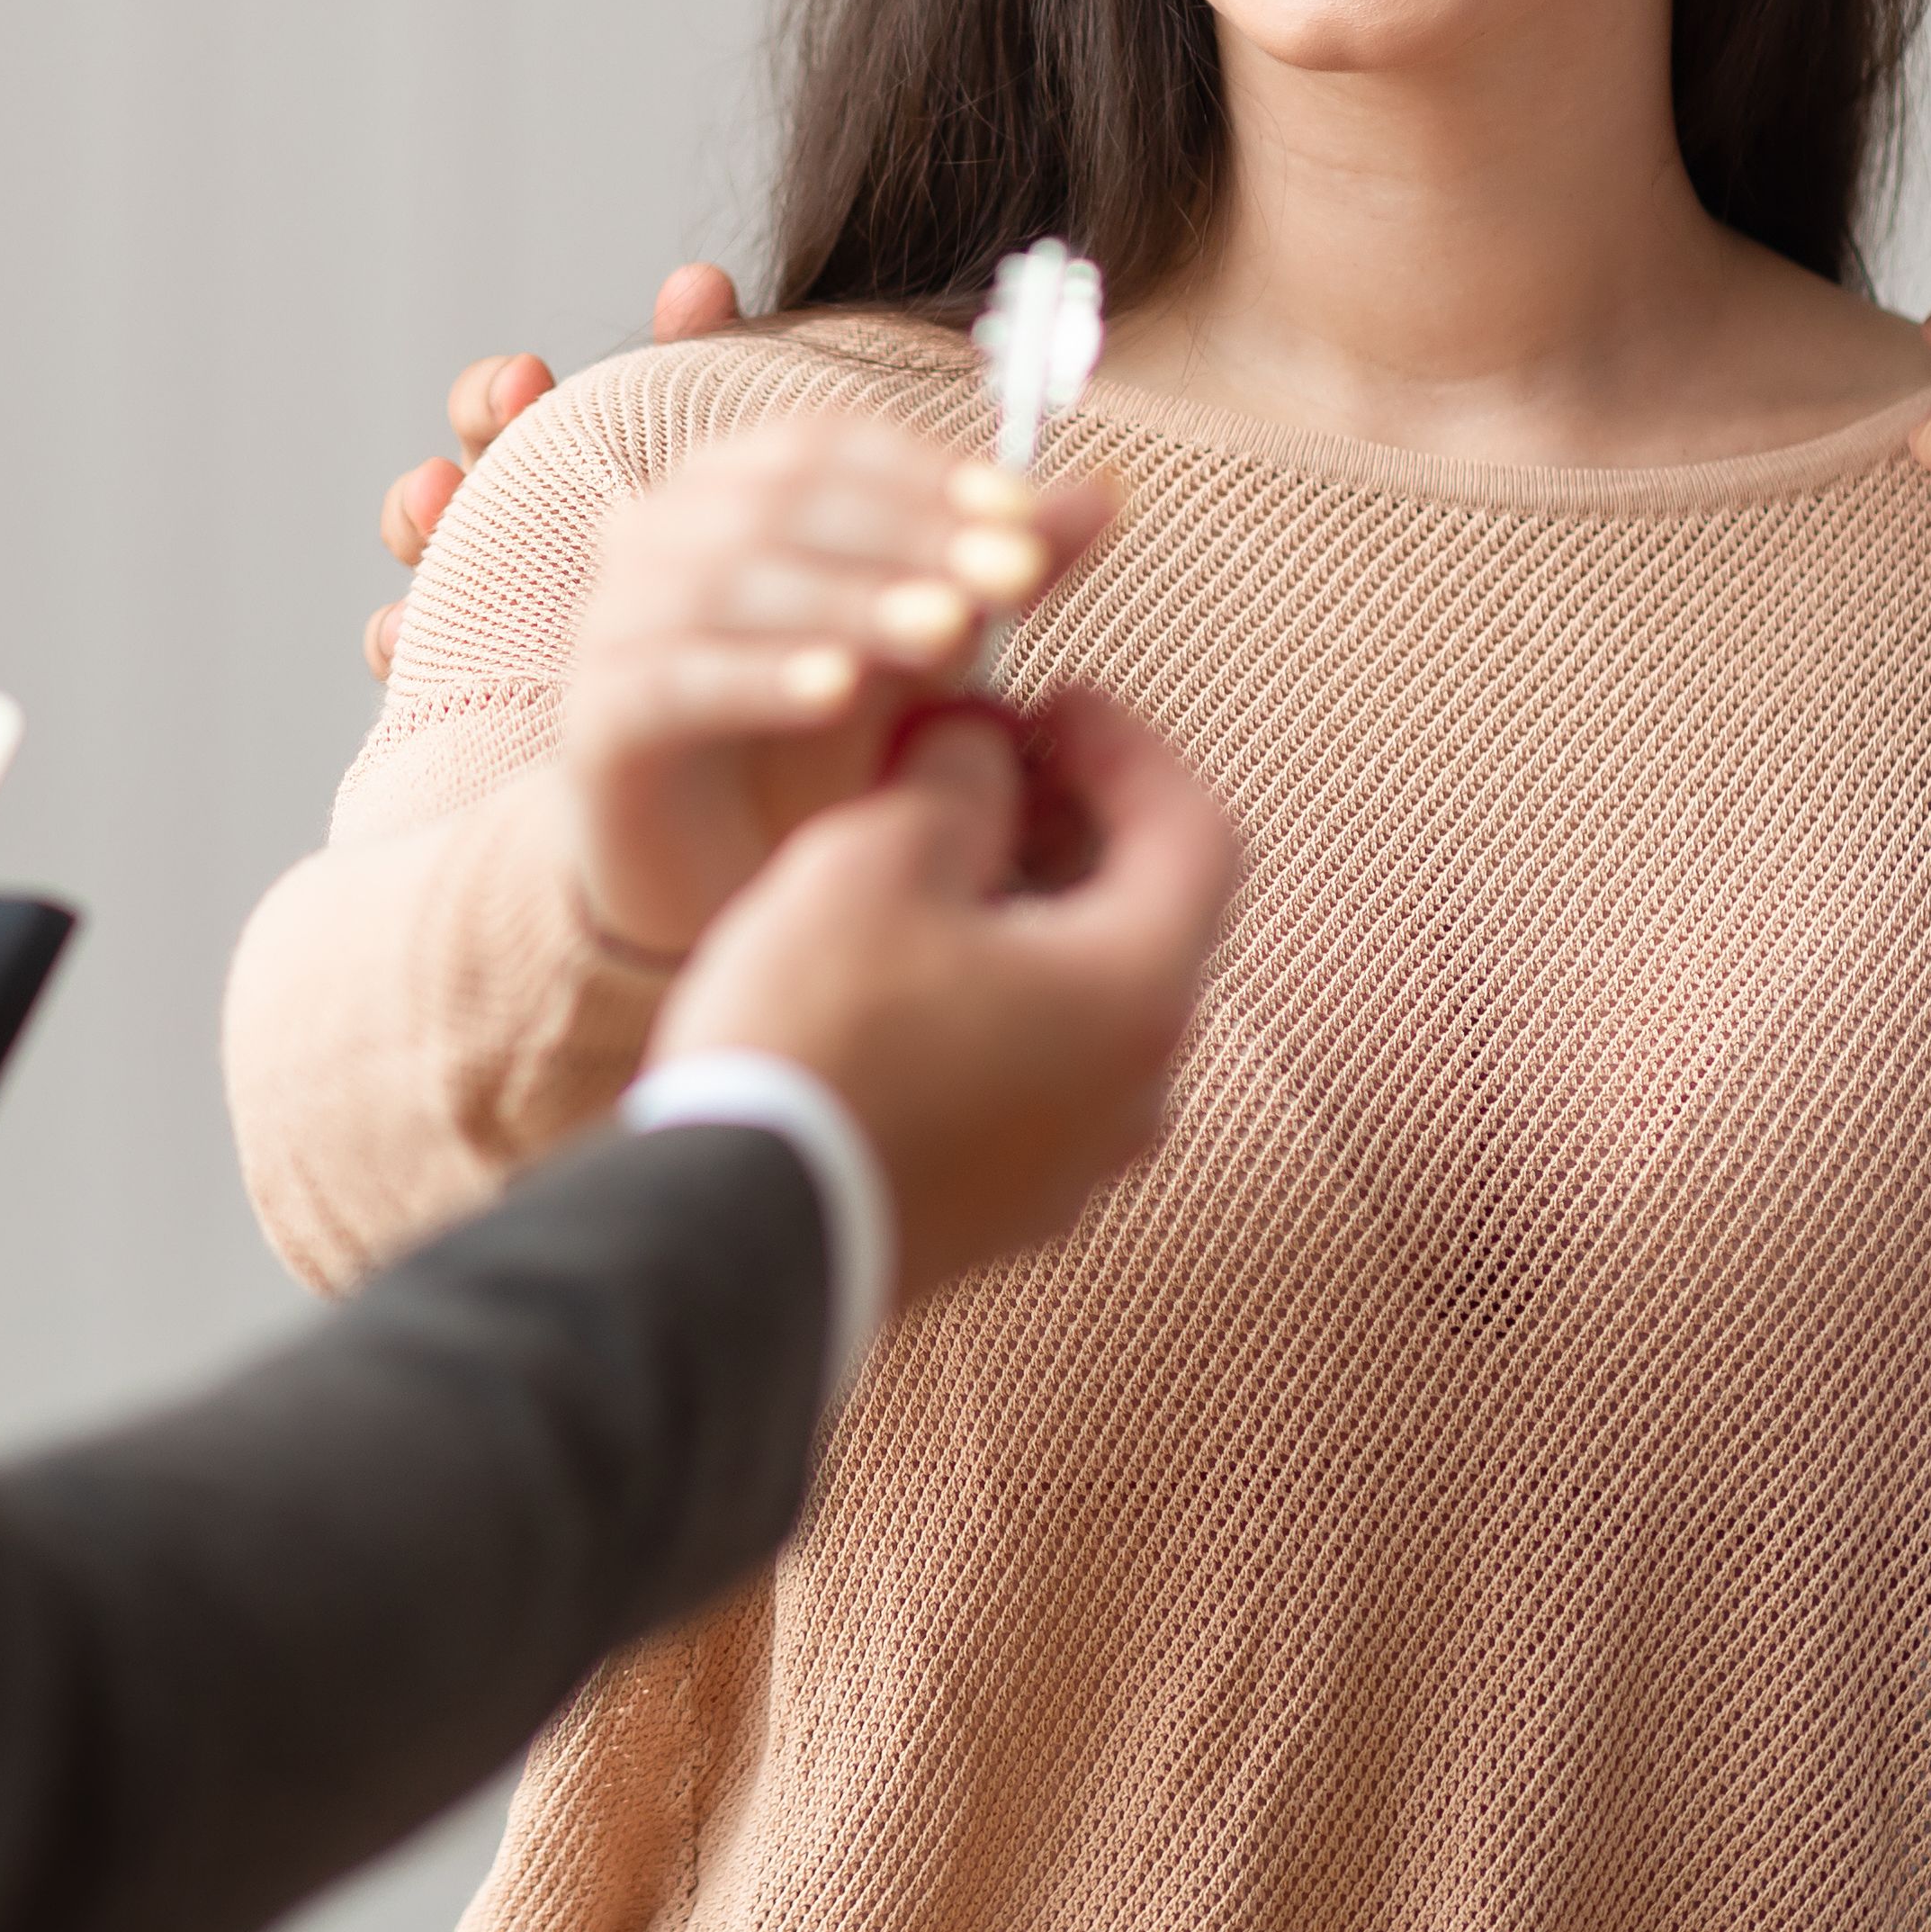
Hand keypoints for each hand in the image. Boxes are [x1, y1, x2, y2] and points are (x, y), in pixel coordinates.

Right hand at [370, 263, 739, 677]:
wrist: (712, 650)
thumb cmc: (697, 526)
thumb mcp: (699, 442)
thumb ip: (696, 362)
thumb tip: (697, 281)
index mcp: (540, 457)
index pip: (493, 406)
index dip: (495, 391)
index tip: (530, 380)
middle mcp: (492, 522)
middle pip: (439, 482)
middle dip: (445, 468)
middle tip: (465, 471)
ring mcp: (469, 594)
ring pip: (415, 560)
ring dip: (412, 533)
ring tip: (433, 518)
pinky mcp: (460, 669)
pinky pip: (403, 653)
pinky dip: (393, 638)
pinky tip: (405, 636)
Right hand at [559, 409, 1120, 962]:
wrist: (726, 885)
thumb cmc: (827, 750)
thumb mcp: (932, 649)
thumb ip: (1003, 568)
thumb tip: (1102, 489)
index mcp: (732, 489)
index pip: (824, 440)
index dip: (929, 469)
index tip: (1028, 516)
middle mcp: (657, 534)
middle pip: (780, 496)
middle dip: (910, 533)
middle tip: (1013, 579)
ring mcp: (615, 624)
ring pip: (730, 579)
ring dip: (851, 599)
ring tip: (949, 635)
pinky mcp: (598, 720)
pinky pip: (676, 679)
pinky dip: (762, 675)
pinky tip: (841, 692)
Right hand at [658, 684, 1236, 1298]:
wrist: (733, 1235)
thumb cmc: (817, 1032)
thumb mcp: (880, 857)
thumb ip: (962, 777)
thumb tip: (986, 745)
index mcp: (1137, 991)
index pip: (1197, 829)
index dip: (1129, 745)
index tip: (1053, 696)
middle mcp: (1136, 1091)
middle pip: (1146, 920)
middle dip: (1074, 826)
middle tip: (987, 766)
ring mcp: (1075, 1166)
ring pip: (1087, 1004)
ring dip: (1032, 918)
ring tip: (934, 864)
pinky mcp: (1006, 1212)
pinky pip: (1035, 1079)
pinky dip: (998, 1004)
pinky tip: (902, 977)